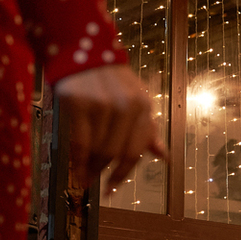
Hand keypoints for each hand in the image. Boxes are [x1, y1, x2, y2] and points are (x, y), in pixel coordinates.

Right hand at [55, 65, 165, 196]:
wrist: (82, 49)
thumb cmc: (108, 80)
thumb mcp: (133, 100)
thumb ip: (146, 130)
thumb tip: (165, 157)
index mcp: (143, 106)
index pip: (135, 150)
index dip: (123, 174)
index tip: (111, 189)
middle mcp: (126, 106)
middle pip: (115, 153)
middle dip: (103, 172)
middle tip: (92, 182)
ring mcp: (102, 105)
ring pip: (98, 149)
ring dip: (89, 168)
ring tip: (83, 176)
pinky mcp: (79, 103)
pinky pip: (80, 142)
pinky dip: (78, 160)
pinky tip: (76, 169)